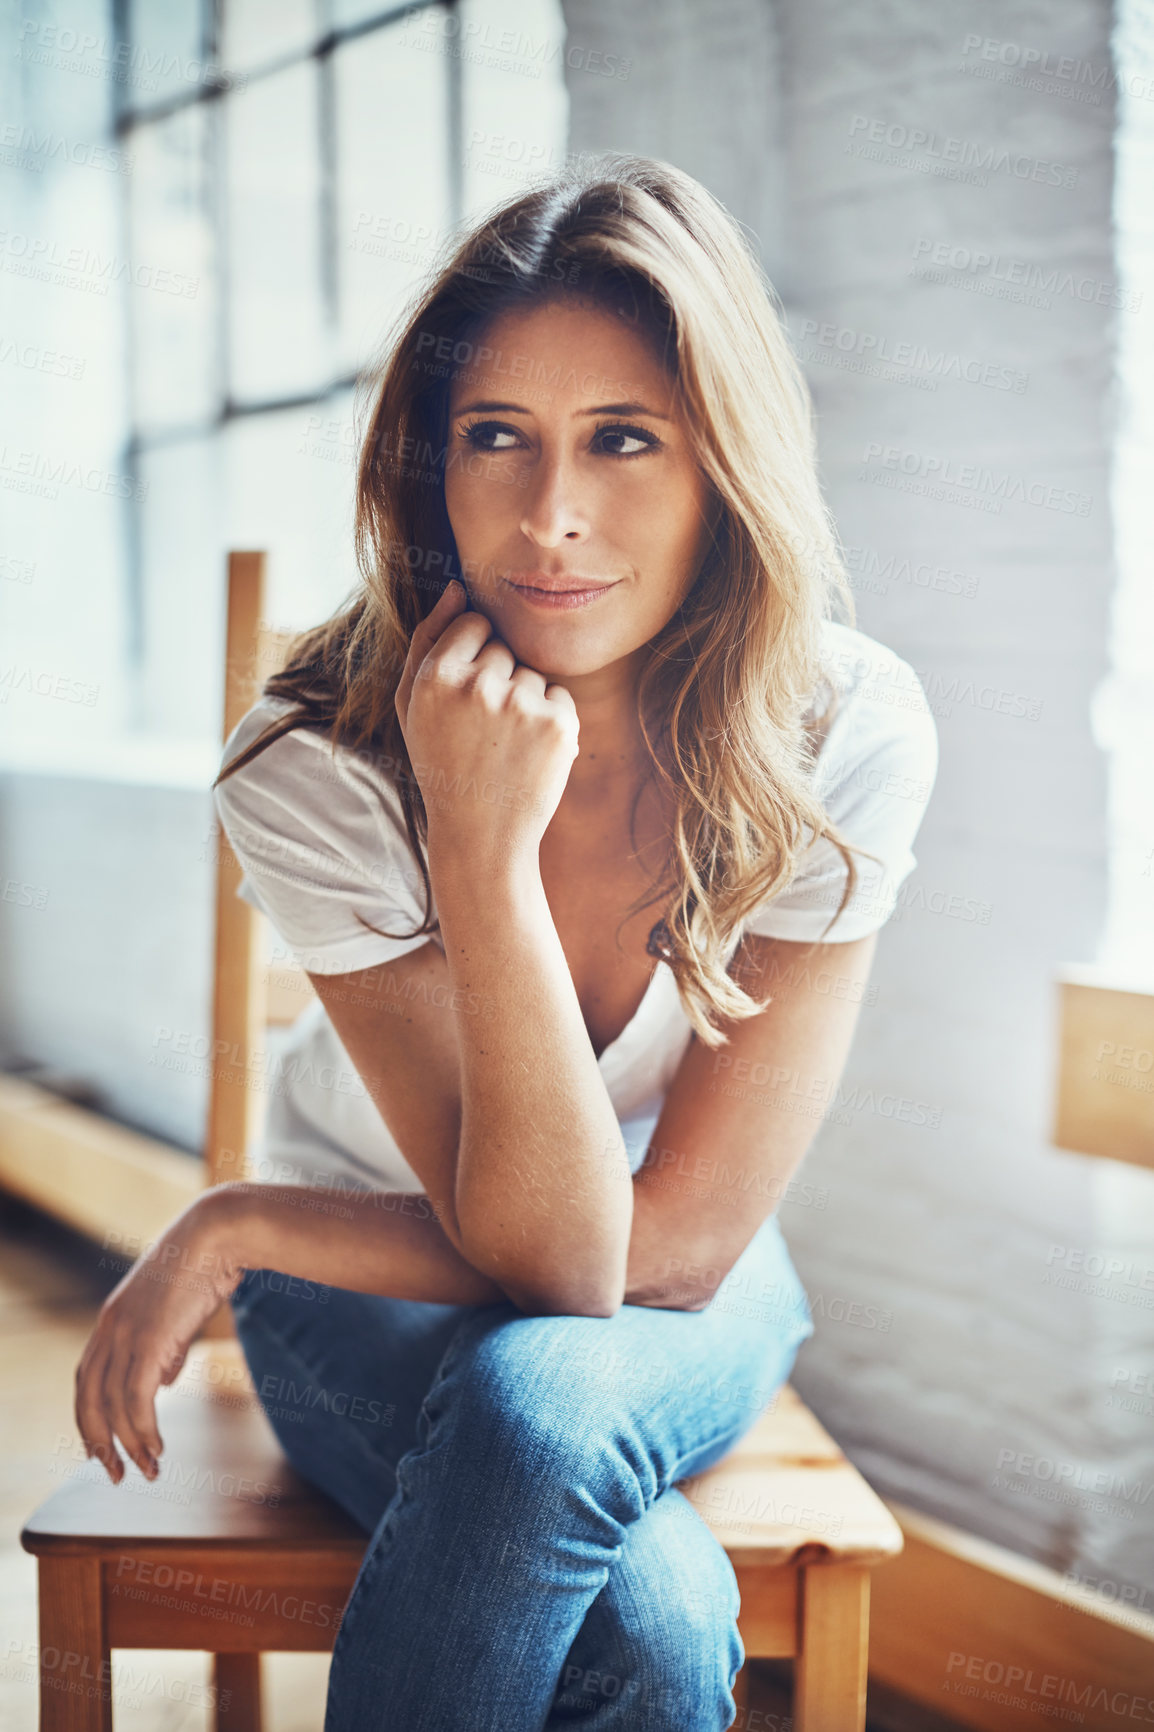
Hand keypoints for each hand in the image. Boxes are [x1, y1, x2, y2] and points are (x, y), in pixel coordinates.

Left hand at [74, 1193, 242, 1483]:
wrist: (218, 1233)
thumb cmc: (204, 1265)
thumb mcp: (176, 1310)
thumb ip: (166, 1347)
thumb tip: (164, 1381)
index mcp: (111, 1320)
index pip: (87, 1380)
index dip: (90, 1417)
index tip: (101, 1447)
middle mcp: (110, 1329)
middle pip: (88, 1400)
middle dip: (98, 1442)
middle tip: (115, 1473)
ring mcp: (127, 1334)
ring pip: (114, 1407)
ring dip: (130, 1445)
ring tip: (149, 1468)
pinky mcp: (150, 1341)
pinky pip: (137, 1400)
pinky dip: (144, 1430)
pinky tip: (157, 1447)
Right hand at [394, 580, 579, 859]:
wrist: (481, 835)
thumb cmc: (443, 764)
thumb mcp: (413, 706)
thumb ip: (427, 640)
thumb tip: (455, 587)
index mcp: (435, 677)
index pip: (473, 624)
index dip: (472, 659)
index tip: (466, 697)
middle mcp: (477, 685)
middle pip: (504, 648)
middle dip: (498, 681)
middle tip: (481, 732)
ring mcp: (521, 704)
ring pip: (532, 673)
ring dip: (524, 702)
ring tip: (503, 746)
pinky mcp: (558, 724)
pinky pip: (559, 695)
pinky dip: (551, 721)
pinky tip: (529, 753)